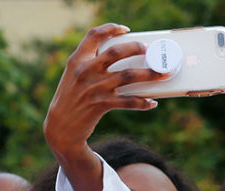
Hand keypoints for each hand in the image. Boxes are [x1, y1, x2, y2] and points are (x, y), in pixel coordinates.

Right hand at [44, 23, 164, 156]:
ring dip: (149, 74)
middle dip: (136, 48)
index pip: (94, 36)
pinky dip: (143, 102)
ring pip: (128, 76)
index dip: (111, 29)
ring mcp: (95, 87)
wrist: (60, 126)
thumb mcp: (74, 76)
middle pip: (116, 52)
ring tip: (163, 74)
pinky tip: (152, 103)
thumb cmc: (72, 98)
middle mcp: (86, 71)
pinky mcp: (102, 104)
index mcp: (77, 60)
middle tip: (149, 50)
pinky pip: (129, 102)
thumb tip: (121, 60)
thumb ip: (90, 65)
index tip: (125, 30)